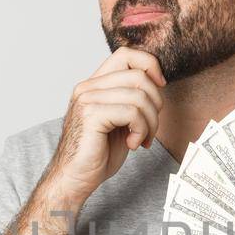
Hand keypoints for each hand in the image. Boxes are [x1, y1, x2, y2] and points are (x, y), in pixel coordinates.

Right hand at [45, 47, 166, 204]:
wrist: (75, 179)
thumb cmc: (98, 154)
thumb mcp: (121, 120)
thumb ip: (132, 99)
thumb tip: (158, 83)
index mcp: (95, 85)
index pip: (126, 54)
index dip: (150, 65)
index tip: (160, 87)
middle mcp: (88, 87)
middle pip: (138, 75)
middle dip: (156, 103)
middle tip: (150, 127)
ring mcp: (87, 100)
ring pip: (139, 95)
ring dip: (151, 121)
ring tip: (142, 138)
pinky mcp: (91, 115)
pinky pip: (132, 112)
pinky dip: (141, 130)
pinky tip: (133, 144)